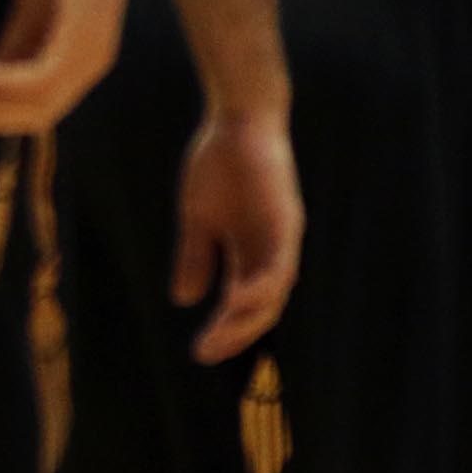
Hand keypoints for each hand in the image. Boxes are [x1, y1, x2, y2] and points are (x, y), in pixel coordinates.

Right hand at [0, 0, 131, 133]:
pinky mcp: (86, 32)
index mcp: (78, 62)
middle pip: (35, 117)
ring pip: (40, 106)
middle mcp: (90, 64)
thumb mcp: (30, 9)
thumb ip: (13, 44)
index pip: (34, 111)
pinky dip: (10, 84)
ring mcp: (93, 51)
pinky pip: (46, 77)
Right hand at [173, 108, 302, 364]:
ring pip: (275, 291)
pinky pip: (281, 262)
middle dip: (236, 333)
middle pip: (264, 305)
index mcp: (253, 250)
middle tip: (205, 353)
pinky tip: (237, 301)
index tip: (200, 352)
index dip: (227, 329)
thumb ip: (196, 256)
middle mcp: (273, 248)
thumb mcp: (199, 219)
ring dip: (248, 318)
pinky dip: (262, 286)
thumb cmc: (220, 164)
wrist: (237, 119)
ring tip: (218, 337)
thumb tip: (184, 300)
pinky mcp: (287, 219)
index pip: (246, 302)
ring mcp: (283, 235)